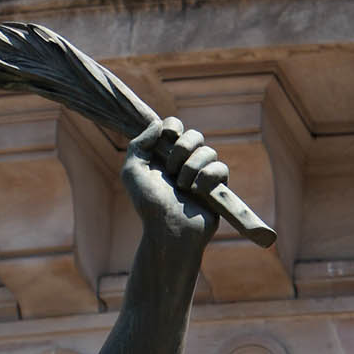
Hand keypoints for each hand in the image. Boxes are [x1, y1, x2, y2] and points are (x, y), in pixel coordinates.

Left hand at [122, 116, 227, 261]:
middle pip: (195, 134)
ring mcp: (202, 174)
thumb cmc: (149, 204)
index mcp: (164, 154)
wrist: (169, 229)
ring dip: (192, 167)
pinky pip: (220, 168)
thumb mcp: (132, 171)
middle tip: (172, 168)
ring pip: (209, 151)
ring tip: (183, 187)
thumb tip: (159, 124)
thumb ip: (140, 143)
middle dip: (183, 147)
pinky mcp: (217, 187)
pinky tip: (198, 191)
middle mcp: (184, 162)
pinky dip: (208, 177)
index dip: (172, 127)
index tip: (166, 138)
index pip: (175, 125)